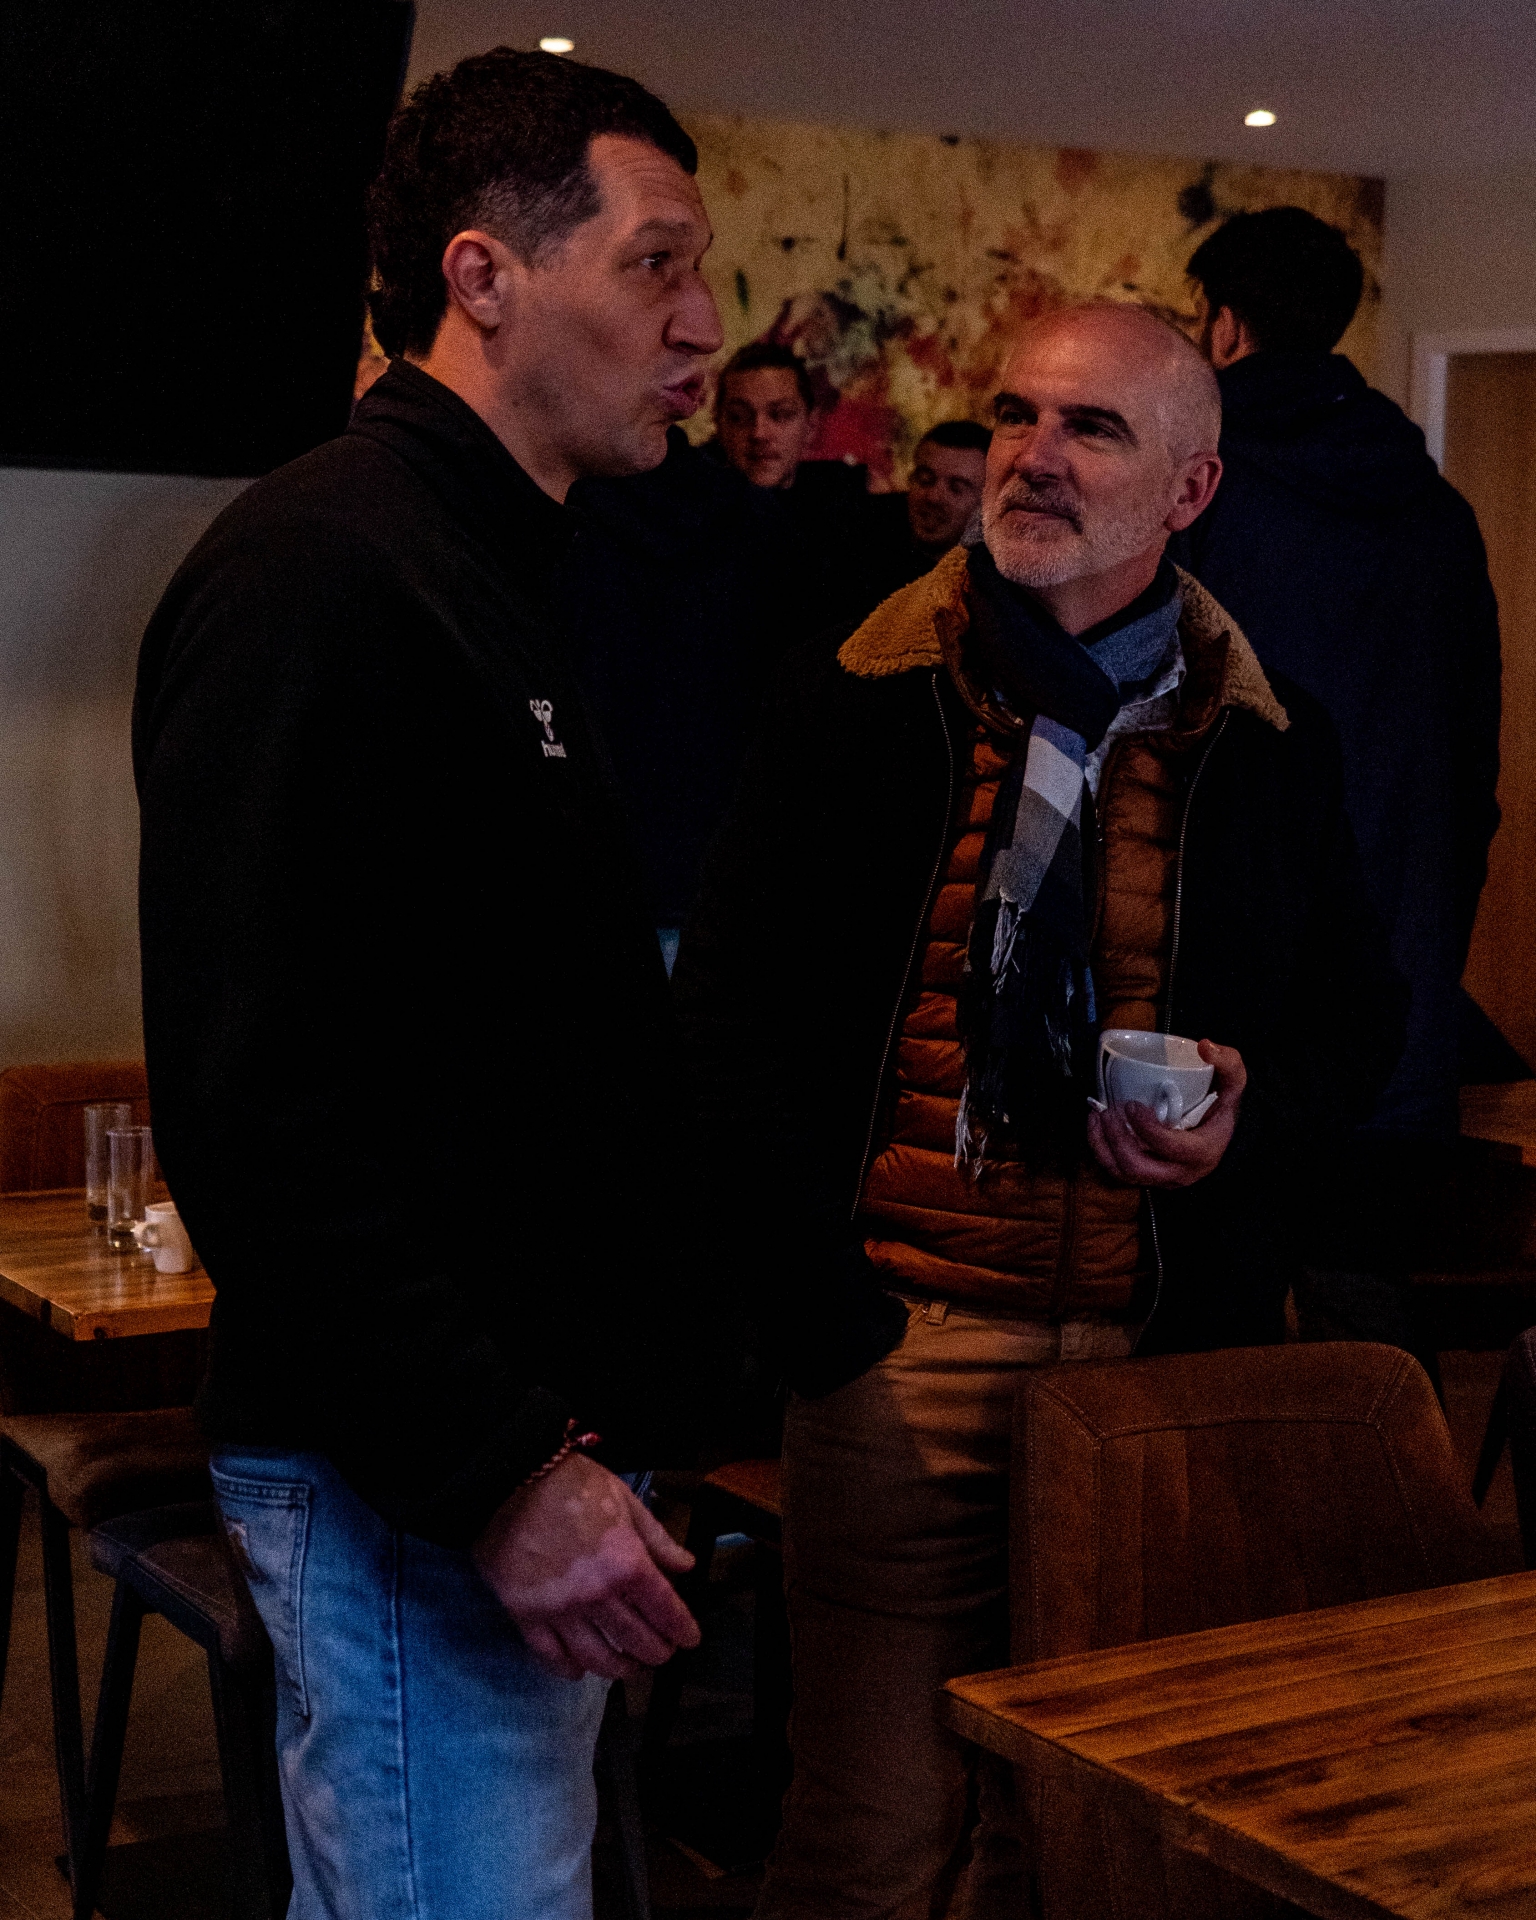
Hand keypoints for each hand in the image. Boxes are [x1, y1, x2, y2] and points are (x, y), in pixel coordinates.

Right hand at [473, 1452, 700, 1680]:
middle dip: (656, 1652)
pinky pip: (550, 1656)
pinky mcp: (525, 1615)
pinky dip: (568, 1669)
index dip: (682, 1629)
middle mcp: (597, 1596)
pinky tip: (579, 1672)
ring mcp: (559, 1610)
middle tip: (663, 1653)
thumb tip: (686, 1566)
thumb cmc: (573, 1484)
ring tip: (630, 1668)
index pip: (665, 1610)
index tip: (690, 1639)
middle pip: (636, 1640)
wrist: (510, 1479)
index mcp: (627, 1565)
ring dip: (619, 1669)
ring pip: (596, 1658)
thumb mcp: (626, 1501)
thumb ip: (657, 1539)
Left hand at [1087, 1039, 1245, 1188]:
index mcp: (1201, 1153)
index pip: (1169, 1148)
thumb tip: (1204, 1047)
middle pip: (1138, 1168)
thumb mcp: (1234, 1085)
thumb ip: (1228, 1063)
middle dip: (1117, 1140)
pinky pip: (1117, 1173)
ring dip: (1103, 1146)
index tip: (1132, 1104)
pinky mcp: (1148, 1176)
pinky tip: (1095, 1127)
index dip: (1147, 1129)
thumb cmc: (1224, 1109)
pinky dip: (1101, 1151)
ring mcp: (1161, 1178)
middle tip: (1108, 1112)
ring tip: (1096, 1116)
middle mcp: (1179, 1173)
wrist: (1224, 1137)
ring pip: (1124, 1174)